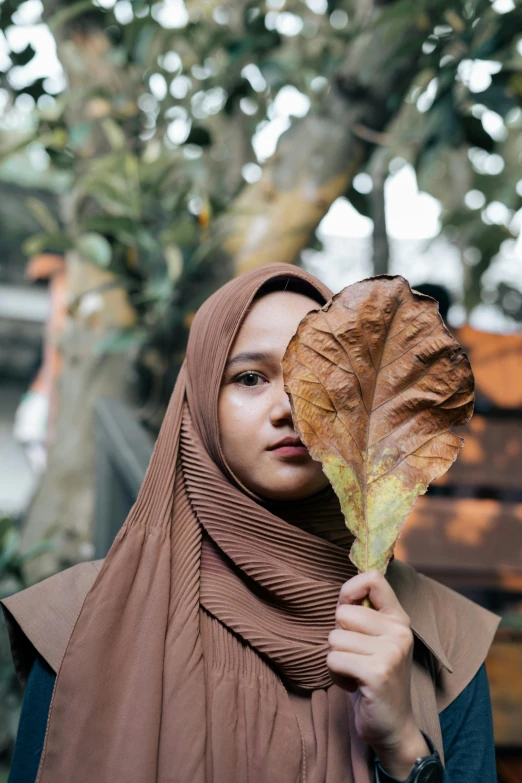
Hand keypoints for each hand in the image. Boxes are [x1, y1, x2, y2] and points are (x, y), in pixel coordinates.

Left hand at [326, 571, 429, 778]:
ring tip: (356, 672)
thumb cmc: (374, 676)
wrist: (393, 726)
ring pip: (335, 638)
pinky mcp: (378, 673)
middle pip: (343, 613)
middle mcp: (400, 631)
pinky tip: (354, 685)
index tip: (346, 609)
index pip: (373, 579)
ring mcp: (391, 652)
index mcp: (399, 618)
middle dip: (339, 637)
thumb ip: (361, 613)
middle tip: (356, 656)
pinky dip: (336, 675)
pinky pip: (334, 659)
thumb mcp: (374, 639)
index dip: (350, 589)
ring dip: (337, 658)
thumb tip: (343, 590)